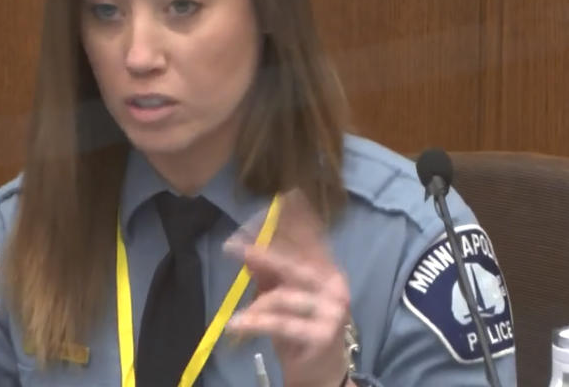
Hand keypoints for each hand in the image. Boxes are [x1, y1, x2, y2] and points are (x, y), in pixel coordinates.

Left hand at [224, 190, 350, 386]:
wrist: (320, 375)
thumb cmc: (299, 332)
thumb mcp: (280, 299)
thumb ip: (267, 275)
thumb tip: (247, 248)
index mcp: (328, 272)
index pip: (311, 239)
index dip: (295, 219)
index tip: (280, 199)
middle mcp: (335, 286)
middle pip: (294, 263)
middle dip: (262, 253)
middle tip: (232, 246)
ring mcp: (333, 310)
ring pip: (284, 296)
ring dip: (257, 305)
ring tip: (238, 318)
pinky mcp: (323, 334)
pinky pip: (281, 323)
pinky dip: (255, 323)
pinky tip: (235, 325)